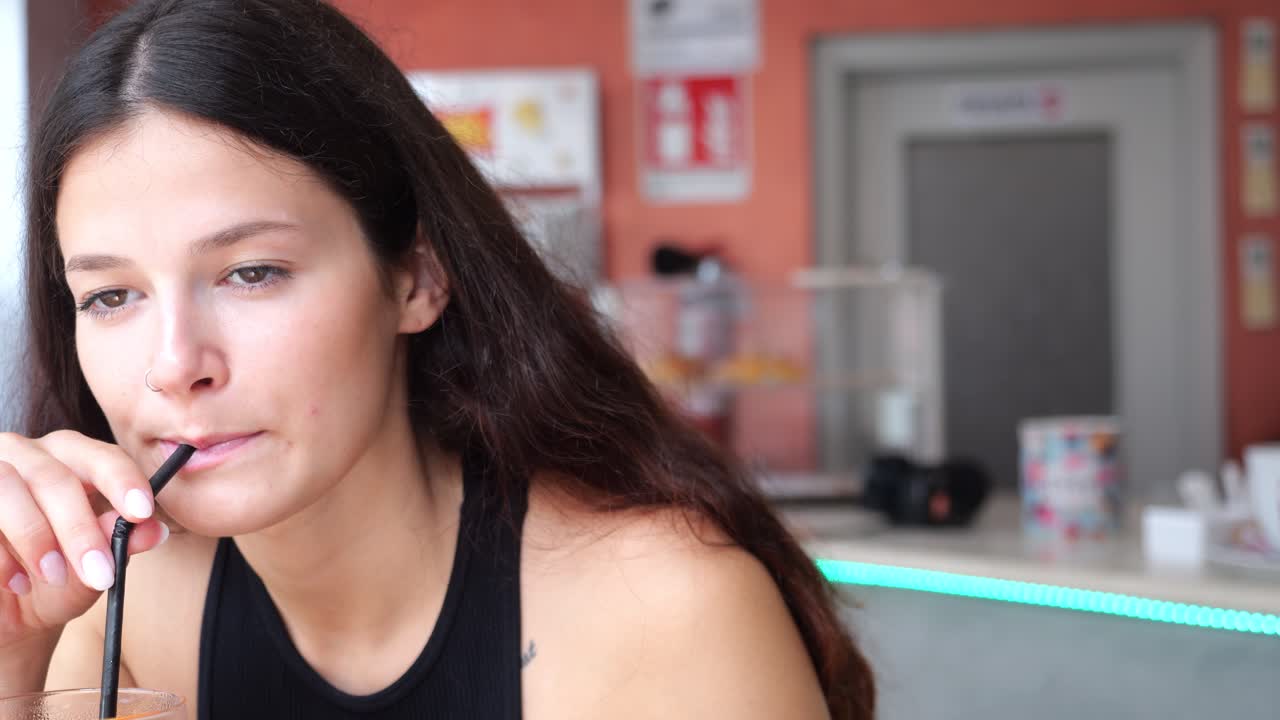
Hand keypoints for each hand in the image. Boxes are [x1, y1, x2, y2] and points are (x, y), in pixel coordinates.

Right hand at [0, 430, 167, 652]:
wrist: (2, 610)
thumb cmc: (50, 581)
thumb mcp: (90, 568)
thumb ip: (119, 544)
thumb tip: (154, 530)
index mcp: (71, 458)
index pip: (102, 456)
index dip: (122, 481)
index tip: (141, 513)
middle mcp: (26, 454)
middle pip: (53, 477)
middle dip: (78, 529)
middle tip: (99, 573)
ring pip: (8, 487)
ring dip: (34, 537)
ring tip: (52, 577)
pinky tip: (14, 583)